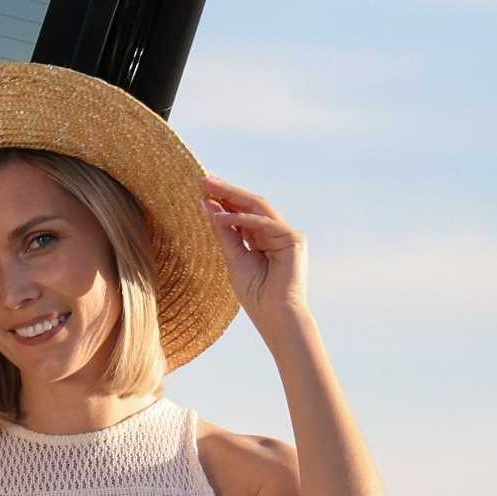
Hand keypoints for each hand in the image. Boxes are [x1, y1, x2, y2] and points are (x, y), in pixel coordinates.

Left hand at [199, 174, 310, 324]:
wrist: (276, 317)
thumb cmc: (256, 296)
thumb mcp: (233, 258)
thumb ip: (223, 232)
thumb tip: (208, 204)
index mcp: (263, 240)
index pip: (242, 213)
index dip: (224, 199)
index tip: (203, 188)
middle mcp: (276, 234)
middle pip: (250, 205)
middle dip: (226, 191)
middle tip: (203, 179)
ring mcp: (287, 235)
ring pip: (258, 206)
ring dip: (232, 195)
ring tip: (210, 187)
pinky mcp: (293, 238)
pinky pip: (264, 223)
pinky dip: (242, 219)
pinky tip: (221, 216)